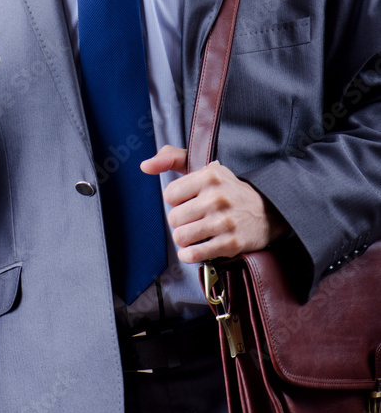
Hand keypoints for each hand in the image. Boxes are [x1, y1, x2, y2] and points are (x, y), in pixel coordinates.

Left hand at [141, 145, 288, 263]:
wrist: (267, 211)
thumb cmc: (229, 190)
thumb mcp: (205, 168)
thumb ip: (173, 158)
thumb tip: (145, 166)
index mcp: (209, 175)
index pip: (170, 194)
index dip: (175, 201)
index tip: (187, 201)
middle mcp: (217, 197)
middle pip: (174, 218)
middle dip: (179, 222)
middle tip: (192, 220)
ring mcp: (225, 221)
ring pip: (181, 236)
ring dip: (184, 239)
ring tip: (193, 234)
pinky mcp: (231, 243)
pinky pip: (195, 254)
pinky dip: (189, 255)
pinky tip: (193, 250)